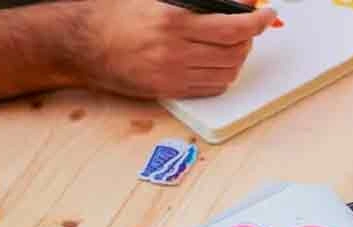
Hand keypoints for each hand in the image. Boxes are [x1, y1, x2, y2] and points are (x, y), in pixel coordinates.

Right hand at [75, 0, 280, 99]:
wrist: (84, 43)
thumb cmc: (118, 14)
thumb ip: (200, 1)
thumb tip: (237, 3)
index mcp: (173, 21)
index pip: (233, 27)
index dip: (257, 22)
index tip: (268, 15)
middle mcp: (174, 51)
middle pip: (234, 53)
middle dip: (248, 40)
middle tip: (247, 29)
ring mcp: (171, 75)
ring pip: (226, 73)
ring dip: (236, 59)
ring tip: (230, 47)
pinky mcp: (166, 91)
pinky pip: (210, 89)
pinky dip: (221, 76)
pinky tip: (215, 64)